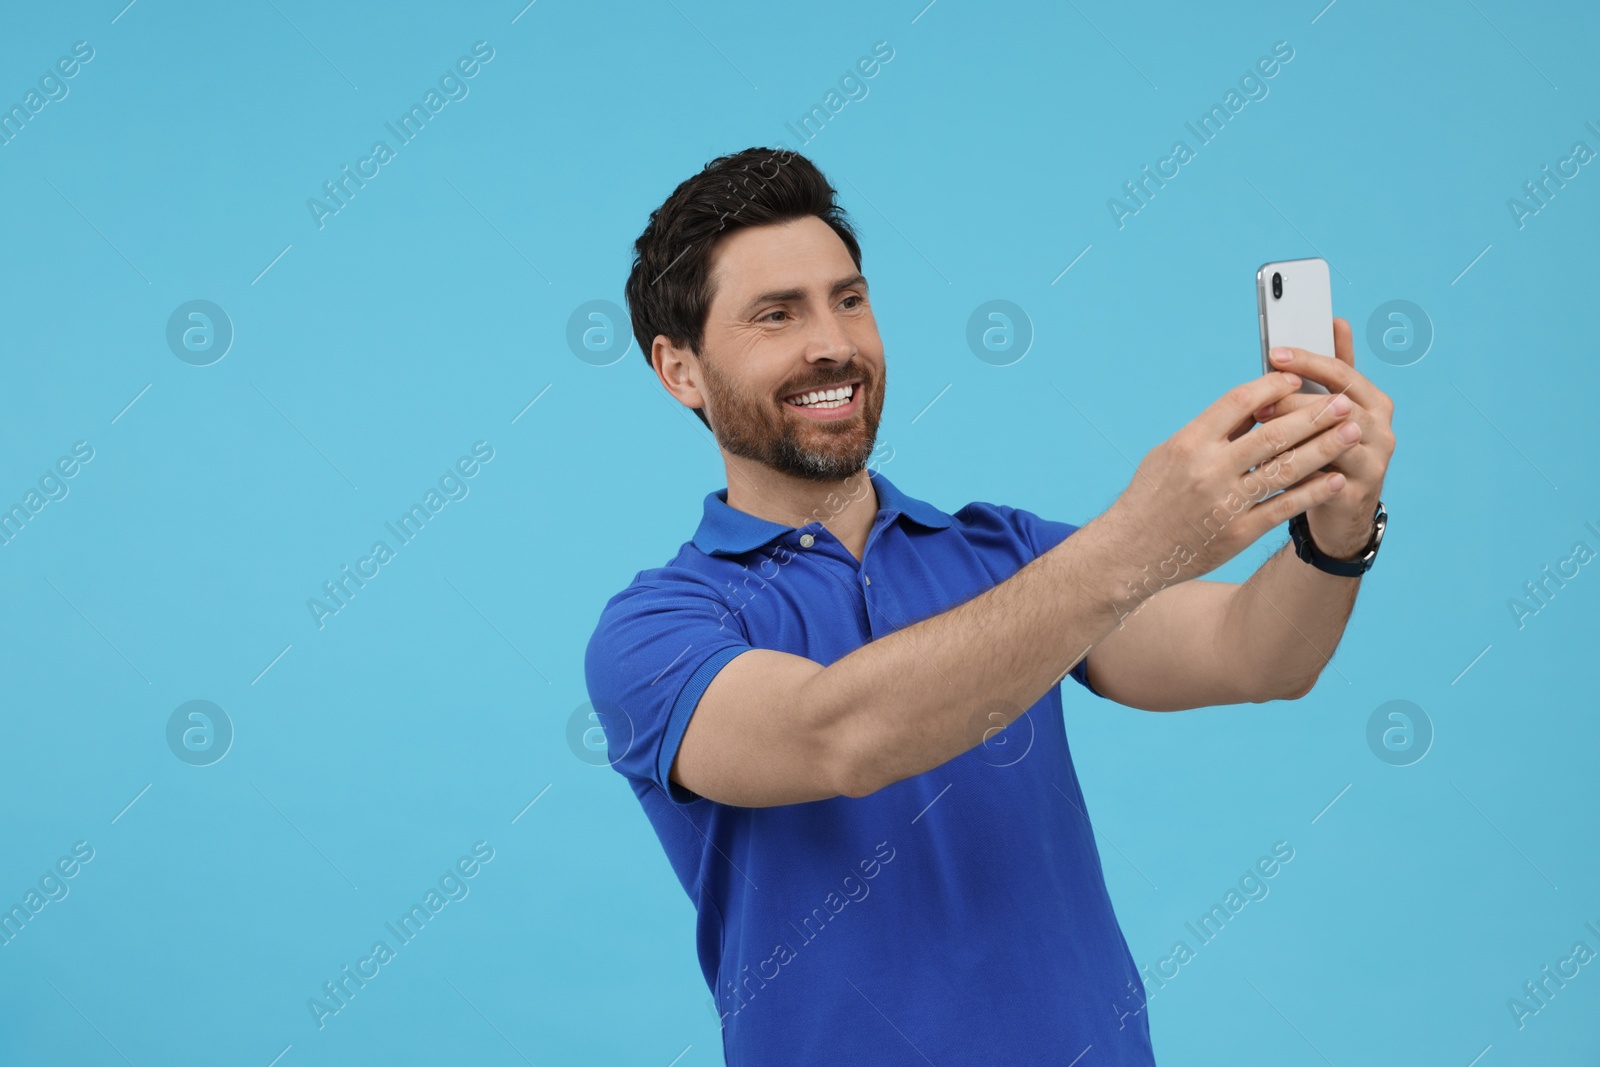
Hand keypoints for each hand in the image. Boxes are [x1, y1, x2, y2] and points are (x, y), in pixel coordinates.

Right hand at [1103, 366, 1362, 586]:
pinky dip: (1312, 492)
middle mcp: (1208, 470)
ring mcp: (1225, 503)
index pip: (1238, 402)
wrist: (1130, 552)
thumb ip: (1210, 431)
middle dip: (1313, 416)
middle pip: (1272, 434)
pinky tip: (1336, 479)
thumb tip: (1254, 407)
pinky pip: (1283, 507)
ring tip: (1353, 433)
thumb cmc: (1149, 497)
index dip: (1272, 387)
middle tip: (1344, 402)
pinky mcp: (1237, 533)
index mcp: (1189, 443)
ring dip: (1324, 449)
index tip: (1297, 379)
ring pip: (1285, 470)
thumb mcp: (1168, 454)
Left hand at [1251, 317, 1395, 558]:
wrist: (1343, 510)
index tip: (1275, 354)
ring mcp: (1374, 462)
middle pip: (1339, 404)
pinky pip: (1323, 478)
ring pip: (1334, 440)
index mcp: (1373, 401)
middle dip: (1296, 401)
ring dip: (1295, 435)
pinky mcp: (1356, 494)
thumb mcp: (1331, 410)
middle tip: (1260, 402)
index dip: (1308, 361)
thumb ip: (1331, 371)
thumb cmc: (1330, 450)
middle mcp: (1381, 428)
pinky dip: (1295, 469)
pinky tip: (1268, 465)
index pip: (1342, 372)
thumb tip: (1335, 321)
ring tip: (1263, 432)